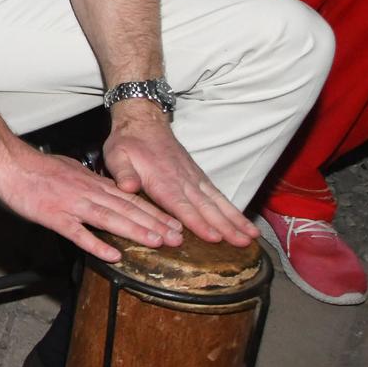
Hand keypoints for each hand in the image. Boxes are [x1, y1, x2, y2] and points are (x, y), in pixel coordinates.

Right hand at [0, 137, 183, 262]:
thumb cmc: (36, 167)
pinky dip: (96, 244)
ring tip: (157, 243)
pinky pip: (78, 233)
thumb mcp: (70, 169)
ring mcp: (71, 204)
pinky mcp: (54, 216)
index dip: (154, 212)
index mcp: (92, 182)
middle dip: (154, 224)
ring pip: (109, 218)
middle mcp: (87, 192)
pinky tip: (112, 255)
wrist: (9, 162)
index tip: (173, 223)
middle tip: (177, 238)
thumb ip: (89, 182)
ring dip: (135, 231)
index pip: (130, 198)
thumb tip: (106, 190)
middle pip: (126, 209)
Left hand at [101, 101, 256, 247]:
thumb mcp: (116, 155)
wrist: (144, 123)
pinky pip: (219, 195)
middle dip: (225, 227)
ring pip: (217, 202)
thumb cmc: (128, 143)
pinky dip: (233, 210)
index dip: (197, 222)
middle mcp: (183, 181)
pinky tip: (244, 223)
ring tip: (251, 236)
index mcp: (161, 180)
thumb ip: (122, 172)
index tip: (213, 237)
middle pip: (206, 207)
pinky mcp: (199, 178)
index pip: (181, 205)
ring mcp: (194, 179)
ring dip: (235, 220)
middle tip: (243, 243)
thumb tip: (128, 186)